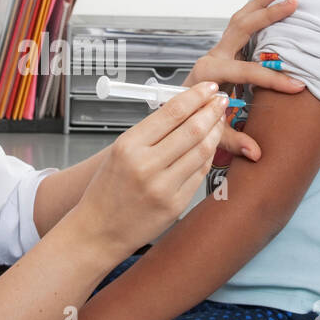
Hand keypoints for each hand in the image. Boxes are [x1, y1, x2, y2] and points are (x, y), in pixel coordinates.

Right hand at [73, 82, 227, 260]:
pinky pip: (200, 174)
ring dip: (215, 132)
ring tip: (219, 120)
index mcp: (128, 146)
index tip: (209, 87)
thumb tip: (184, 108)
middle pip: (192, 129)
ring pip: (202, 151)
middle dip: (212, 110)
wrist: (98, 231)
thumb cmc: (107, 190)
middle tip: (221, 100)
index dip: (195, 96)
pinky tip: (210, 146)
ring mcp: (163, 187)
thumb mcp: (120, 152)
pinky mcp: (175, 205)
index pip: (171, 112)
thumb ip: (150, 132)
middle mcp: (146, 165)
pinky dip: (208, 156)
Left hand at [183, 0, 305, 160]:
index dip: (273, 80)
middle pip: (241, 28)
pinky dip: (255, 10)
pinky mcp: (223, 50)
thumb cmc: (192, 122)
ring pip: (240, 20)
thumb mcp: (212, 135)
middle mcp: (212, 56)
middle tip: (293, 3)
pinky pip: (240, 24)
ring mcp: (218, 50)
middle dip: (268, 16)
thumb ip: (231, 140)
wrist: (175, 114)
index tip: (298, 86)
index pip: (246, 72)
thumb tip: (257, 154)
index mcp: (209, 74)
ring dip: (260, 2)